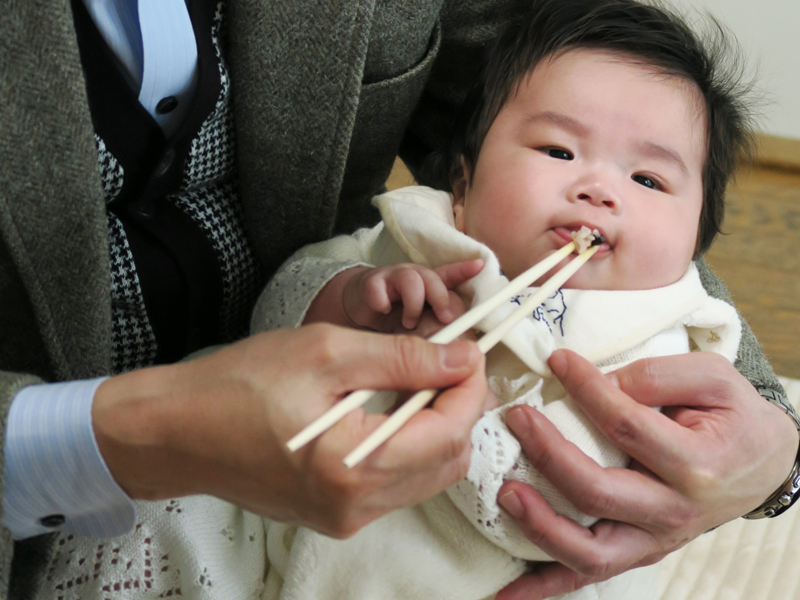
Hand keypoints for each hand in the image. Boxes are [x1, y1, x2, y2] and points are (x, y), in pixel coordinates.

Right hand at [92, 324, 487, 537]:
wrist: (177, 431)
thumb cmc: (239, 384)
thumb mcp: (325, 352)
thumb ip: (403, 357)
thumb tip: (462, 357)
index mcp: (352, 468)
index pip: (449, 432)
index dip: (471, 387)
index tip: (470, 349)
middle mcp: (355, 507)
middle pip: (448, 460)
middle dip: (459, 406)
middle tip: (447, 360)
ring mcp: (345, 518)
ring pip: (427, 475)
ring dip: (437, 426)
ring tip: (419, 378)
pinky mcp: (335, 516)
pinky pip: (396, 484)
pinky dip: (409, 445)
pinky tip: (392, 408)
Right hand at [342, 260, 482, 331]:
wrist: (357, 307)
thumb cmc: (393, 320)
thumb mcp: (420, 327)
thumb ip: (437, 336)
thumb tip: (464, 358)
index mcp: (428, 288)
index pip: (449, 276)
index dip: (464, 270)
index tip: (480, 265)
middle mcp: (413, 278)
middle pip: (434, 279)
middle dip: (442, 299)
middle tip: (446, 319)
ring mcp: (392, 279)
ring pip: (412, 281)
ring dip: (414, 305)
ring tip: (409, 324)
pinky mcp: (371, 284)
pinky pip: (379, 288)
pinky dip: (382, 302)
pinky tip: (382, 312)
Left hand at [495, 349, 798, 599]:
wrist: (760, 463)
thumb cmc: (731, 417)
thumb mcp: (713, 378)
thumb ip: (658, 375)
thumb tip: (599, 381)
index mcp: (696, 466)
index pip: (627, 427)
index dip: (586, 390)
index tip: (557, 361)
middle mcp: (674, 512)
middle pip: (598, 492)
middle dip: (548, 454)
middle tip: (517, 418)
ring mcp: (653, 541)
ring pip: (589, 551)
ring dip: (540, 526)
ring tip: (505, 492)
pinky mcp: (636, 553)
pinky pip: (586, 577)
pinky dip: (544, 586)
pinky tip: (507, 592)